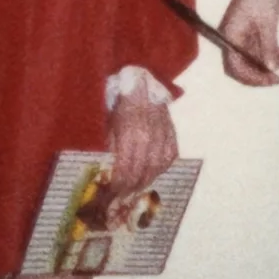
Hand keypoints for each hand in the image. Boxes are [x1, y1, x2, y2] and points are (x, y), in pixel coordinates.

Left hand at [106, 91, 176, 218]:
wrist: (139, 83)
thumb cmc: (118, 104)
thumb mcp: (107, 124)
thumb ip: (108, 147)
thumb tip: (105, 171)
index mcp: (129, 132)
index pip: (126, 169)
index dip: (118, 185)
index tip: (111, 193)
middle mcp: (149, 135)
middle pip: (141, 172)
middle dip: (130, 188)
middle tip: (122, 196)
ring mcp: (163, 133)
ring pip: (157, 167)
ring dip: (146, 181)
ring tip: (136, 188)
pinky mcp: (172, 132)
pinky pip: (170, 157)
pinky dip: (162, 168)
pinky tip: (152, 173)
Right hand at [218, 0, 278, 85]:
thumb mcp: (268, 22)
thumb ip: (268, 47)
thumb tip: (271, 69)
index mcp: (230, 36)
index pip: (235, 67)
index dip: (252, 78)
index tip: (271, 79)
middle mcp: (232, 37)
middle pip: (241, 65)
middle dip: (259, 73)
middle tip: (277, 76)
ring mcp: (241, 32)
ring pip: (251, 57)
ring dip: (267, 62)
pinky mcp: (251, 28)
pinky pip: (258, 46)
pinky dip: (269, 51)